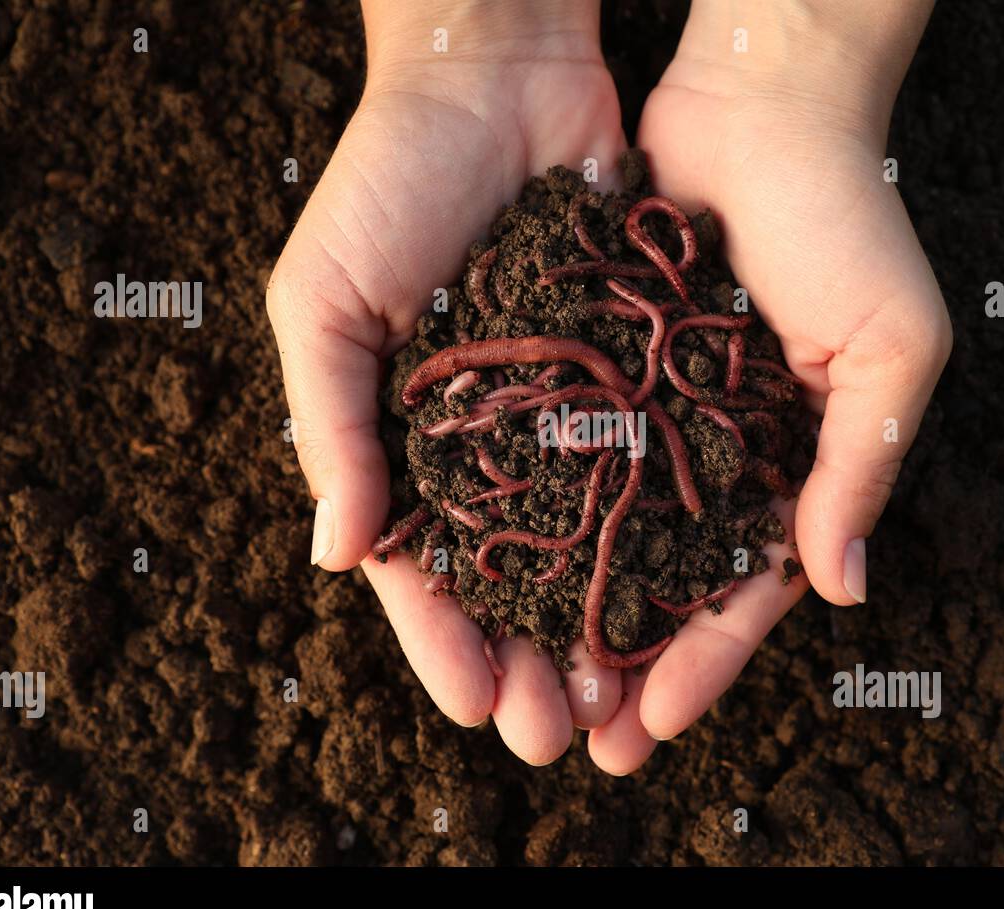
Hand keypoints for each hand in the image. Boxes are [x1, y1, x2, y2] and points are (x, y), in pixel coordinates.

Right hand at [266, 0, 633, 764]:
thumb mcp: (323, 303)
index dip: (447, 642)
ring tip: (623, 702)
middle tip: (561, 737)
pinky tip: (681, 597)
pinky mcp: (631, 372)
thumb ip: (332, 427)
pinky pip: (647, 468)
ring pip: (586, 545)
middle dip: (533, 660)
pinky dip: (659, 536)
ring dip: (601, 627)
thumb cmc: (386, 185)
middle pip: (513, 579)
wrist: (493, 75)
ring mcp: (565, 414)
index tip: (482, 706)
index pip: (423, 567)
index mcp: (407, 440)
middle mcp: (490, 443)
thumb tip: (340, 556)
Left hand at [587, 0, 950, 766]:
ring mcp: (650, 412)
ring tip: (518, 680)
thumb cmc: (848, 219)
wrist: (761, 101)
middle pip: (660, 581)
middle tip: (573, 740)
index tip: (657, 723)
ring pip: (599, 532)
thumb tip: (840, 588)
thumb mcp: (893, 345)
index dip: (705, 660)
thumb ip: (863, 464)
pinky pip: (557, 450)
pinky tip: (489, 568)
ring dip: (564, 609)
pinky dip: (527, 508)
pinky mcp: (593, 362)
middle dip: (621, 660)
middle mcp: (713, 453)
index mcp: (789, 465)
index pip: (744, 588)